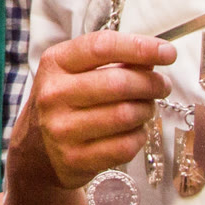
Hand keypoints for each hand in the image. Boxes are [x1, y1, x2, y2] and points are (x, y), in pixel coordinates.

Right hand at [30, 32, 174, 188]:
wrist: (36, 148)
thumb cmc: (67, 100)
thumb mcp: (76, 71)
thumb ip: (112, 60)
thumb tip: (155, 58)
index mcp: (55, 63)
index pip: (101, 47)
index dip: (140, 47)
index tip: (167, 52)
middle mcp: (54, 95)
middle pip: (119, 83)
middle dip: (151, 84)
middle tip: (162, 86)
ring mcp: (62, 129)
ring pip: (125, 115)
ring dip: (146, 110)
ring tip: (146, 108)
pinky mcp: (74, 158)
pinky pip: (124, 146)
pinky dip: (138, 137)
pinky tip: (134, 131)